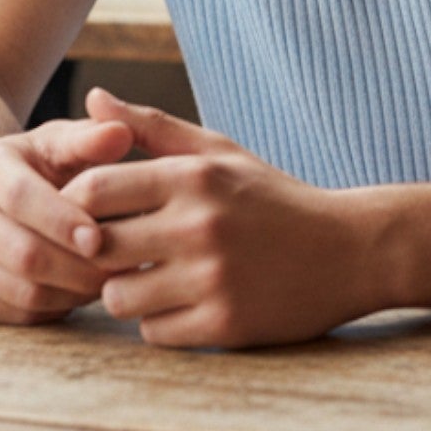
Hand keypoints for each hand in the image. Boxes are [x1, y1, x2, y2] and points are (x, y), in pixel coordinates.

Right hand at [0, 115, 134, 324]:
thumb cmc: (26, 166)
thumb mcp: (53, 142)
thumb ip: (88, 138)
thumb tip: (122, 132)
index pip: (20, 198)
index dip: (61, 220)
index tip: (99, 237)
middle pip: (23, 254)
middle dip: (79, 265)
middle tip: (120, 265)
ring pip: (23, 291)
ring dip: (74, 291)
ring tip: (109, 278)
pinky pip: (18, 314)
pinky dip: (57, 307)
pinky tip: (80, 289)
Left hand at [62, 90, 374, 347]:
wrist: (350, 251)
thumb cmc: (273, 197)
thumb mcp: (220, 152)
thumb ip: (151, 127)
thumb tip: (92, 97)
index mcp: (195, 178)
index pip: (93, 190)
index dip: (80, 206)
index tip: (97, 214)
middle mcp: (200, 226)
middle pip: (96, 248)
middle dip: (101, 253)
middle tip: (121, 251)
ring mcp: (213, 279)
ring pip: (118, 297)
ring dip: (129, 292)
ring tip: (155, 279)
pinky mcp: (225, 324)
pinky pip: (154, 332)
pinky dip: (162, 322)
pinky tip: (186, 303)